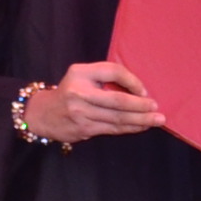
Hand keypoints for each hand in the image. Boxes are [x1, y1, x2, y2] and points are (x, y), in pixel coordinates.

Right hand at [29, 61, 163, 142]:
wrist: (43, 114)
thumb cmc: (71, 92)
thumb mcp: (82, 76)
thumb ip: (105, 77)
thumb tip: (139, 89)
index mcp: (80, 73)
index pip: (113, 71)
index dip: (132, 81)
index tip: (145, 91)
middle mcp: (79, 92)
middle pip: (117, 100)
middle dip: (140, 106)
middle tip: (157, 109)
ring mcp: (80, 112)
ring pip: (117, 118)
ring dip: (140, 120)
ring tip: (156, 120)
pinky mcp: (83, 128)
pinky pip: (112, 129)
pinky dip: (129, 128)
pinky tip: (141, 127)